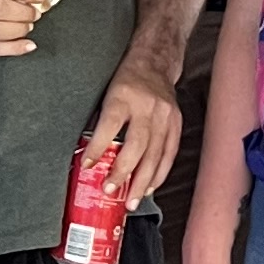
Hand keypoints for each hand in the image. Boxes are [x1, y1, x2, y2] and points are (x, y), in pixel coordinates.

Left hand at [81, 59, 181, 208]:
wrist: (155, 62)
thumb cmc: (126, 80)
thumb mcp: (107, 93)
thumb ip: (100, 123)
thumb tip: (90, 156)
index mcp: (123, 96)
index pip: (109, 125)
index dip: (98, 147)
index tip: (87, 165)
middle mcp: (147, 107)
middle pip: (136, 146)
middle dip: (123, 173)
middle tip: (110, 191)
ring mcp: (165, 117)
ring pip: (155, 155)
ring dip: (142, 181)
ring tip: (131, 201)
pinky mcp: (176, 124)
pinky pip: (169, 154)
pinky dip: (159, 174)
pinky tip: (149, 187)